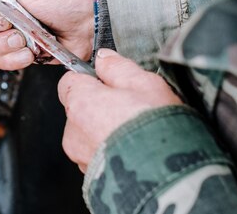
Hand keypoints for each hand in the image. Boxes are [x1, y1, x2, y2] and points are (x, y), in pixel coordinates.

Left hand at [58, 48, 182, 172]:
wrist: (167, 177)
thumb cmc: (156, 128)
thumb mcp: (144, 84)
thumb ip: (118, 67)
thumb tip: (104, 58)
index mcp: (80, 103)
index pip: (70, 81)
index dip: (90, 79)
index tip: (110, 81)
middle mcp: (74, 133)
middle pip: (79, 109)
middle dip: (100, 106)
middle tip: (130, 107)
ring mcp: (82, 158)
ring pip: (88, 135)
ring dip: (105, 131)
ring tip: (135, 131)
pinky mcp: (93, 179)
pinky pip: (98, 157)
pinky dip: (111, 152)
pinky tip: (134, 150)